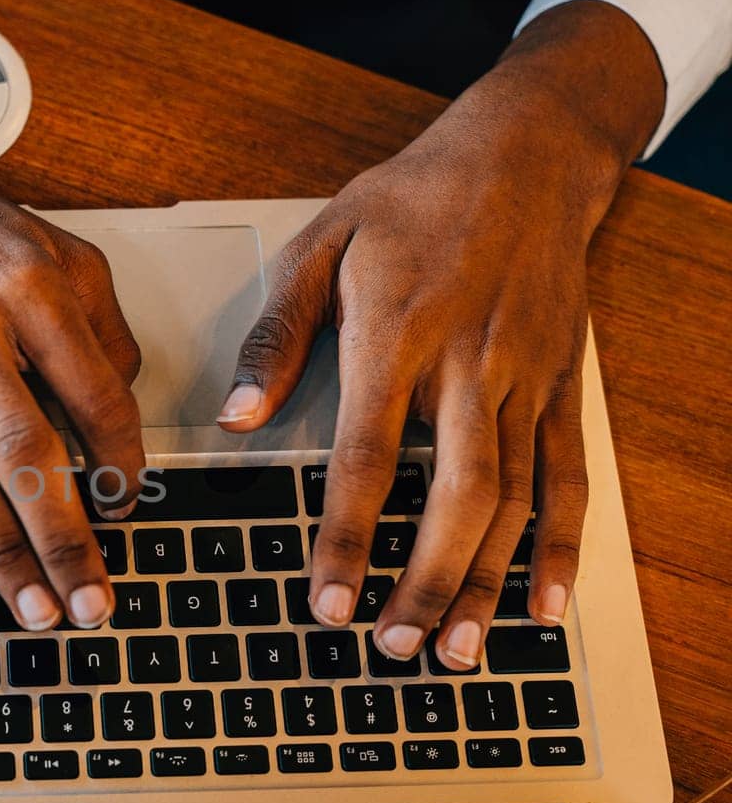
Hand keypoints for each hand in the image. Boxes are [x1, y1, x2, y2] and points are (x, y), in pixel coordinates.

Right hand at [0, 0, 144, 628]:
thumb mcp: (48, 243)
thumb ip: (99, 319)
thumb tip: (122, 405)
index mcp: (29, 284)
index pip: (95, 396)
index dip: (121, 465)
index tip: (128, 511)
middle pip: (27, 452)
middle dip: (67, 540)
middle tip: (94, 607)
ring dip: (1, 552)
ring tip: (35, 611)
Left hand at [217, 1, 664, 668]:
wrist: (528, 151)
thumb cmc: (412, 198)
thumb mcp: (321, 243)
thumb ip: (275, 336)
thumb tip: (233, 417)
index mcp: (396, 333)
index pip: (367, 456)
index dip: (347, 537)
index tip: (329, 601)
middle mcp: (470, 363)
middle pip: (453, 494)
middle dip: (425, 580)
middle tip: (398, 648)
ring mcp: (527, 377)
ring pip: (513, 498)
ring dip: (485, 580)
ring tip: (458, 651)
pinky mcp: (564, 383)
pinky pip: (569, 475)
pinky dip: (561, 545)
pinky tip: (543, 604)